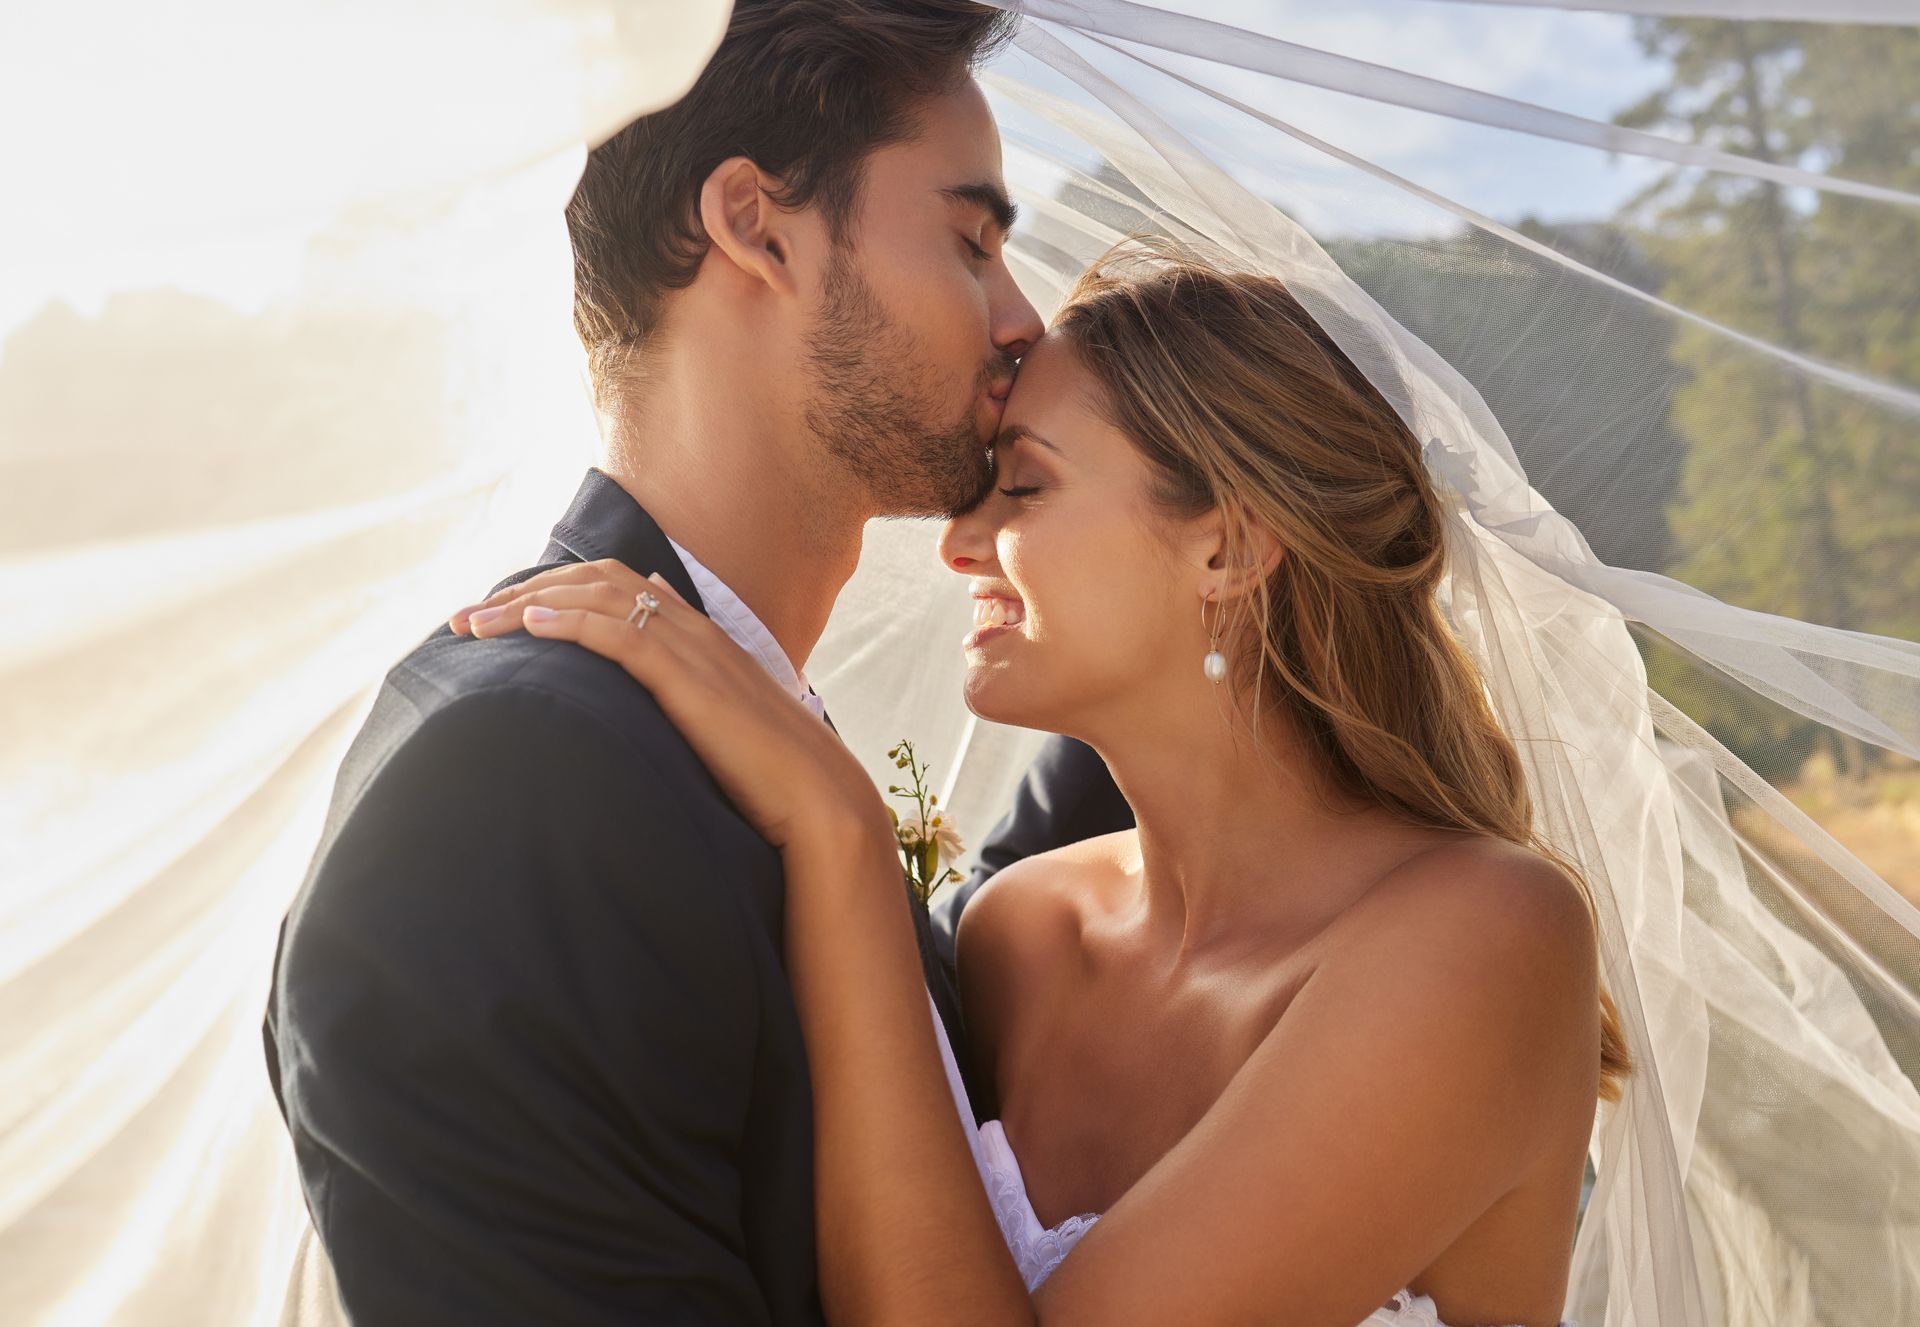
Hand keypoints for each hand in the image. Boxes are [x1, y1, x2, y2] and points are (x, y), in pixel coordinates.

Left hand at [450, 562, 890, 854]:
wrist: (817, 798)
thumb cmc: (769, 775)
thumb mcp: (719, 725)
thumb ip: (687, 695)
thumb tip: (657, 685)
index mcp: (697, 637)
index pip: (613, 586)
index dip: (551, 592)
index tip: (499, 616)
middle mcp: (692, 630)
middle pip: (593, 582)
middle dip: (522, 592)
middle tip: (464, 618)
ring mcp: (692, 650)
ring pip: (596, 600)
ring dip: (526, 605)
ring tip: (474, 624)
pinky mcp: (689, 680)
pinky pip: (620, 634)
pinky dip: (570, 622)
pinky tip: (530, 625)